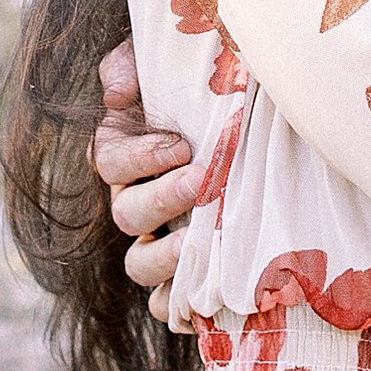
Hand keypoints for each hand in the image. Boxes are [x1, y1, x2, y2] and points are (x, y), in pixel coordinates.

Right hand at [92, 40, 202, 322]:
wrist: (259, 115)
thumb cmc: (212, 82)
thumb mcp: (171, 61)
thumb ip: (133, 63)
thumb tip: (118, 95)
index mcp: (126, 152)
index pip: (110, 161)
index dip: (139, 157)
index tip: (179, 145)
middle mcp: (136, 200)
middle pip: (128, 214)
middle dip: (162, 199)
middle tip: (202, 182)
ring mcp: (159, 238)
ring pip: (140, 264)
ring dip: (168, 257)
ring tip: (205, 242)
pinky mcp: (187, 271)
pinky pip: (168, 304)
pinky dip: (179, 309)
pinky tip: (206, 304)